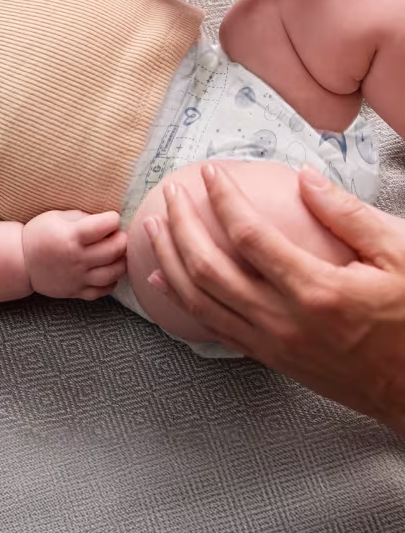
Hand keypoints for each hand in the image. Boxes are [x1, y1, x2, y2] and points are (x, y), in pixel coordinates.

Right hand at [22, 209, 126, 299]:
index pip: (104, 226)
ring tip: (119, 254)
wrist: (20, 261)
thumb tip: (106, 221)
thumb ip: (82, 217)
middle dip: (123, 239)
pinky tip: (109, 271)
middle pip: (113, 250)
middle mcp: (76, 258)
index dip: (113, 219)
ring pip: (112, 273)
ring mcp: (77, 277)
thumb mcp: (57, 217)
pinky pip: (102, 291)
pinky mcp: (76, 291)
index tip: (112, 218)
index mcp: (71, 236)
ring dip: (122, 262)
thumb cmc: (39, 234)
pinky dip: (112, 282)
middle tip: (120, 235)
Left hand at [143, 162, 404, 433]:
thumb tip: (305, 177)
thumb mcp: (401, 257)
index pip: (248, 235)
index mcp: (316, 290)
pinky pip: (212, 327)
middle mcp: (283, 321)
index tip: (211, 173)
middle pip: (207, 268)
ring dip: (168, 261)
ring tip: (154, 228)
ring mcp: (272, 345)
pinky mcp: (270, 359)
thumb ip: (349, 215)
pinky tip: (165, 279)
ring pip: (198, 301)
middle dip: (181, 225)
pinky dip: (181, 300)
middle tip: (171, 192)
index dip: (223, 199)